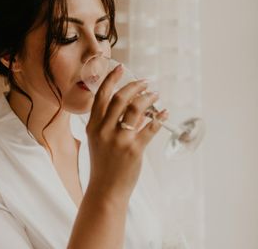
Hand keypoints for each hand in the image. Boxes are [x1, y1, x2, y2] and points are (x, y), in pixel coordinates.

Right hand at [85, 64, 167, 201]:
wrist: (105, 190)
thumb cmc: (103, 165)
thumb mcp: (97, 141)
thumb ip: (106, 122)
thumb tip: (127, 104)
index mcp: (93, 126)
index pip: (101, 96)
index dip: (111, 79)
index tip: (121, 68)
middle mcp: (104, 130)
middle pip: (120, 98)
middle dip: (135, 86)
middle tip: (146, 82)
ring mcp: (119, 140)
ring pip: (136, 109)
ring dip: (148, 98)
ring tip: (156, 95)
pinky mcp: (134, 150)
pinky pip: (150, 128)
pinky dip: (159, 117)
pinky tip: (164, 112)